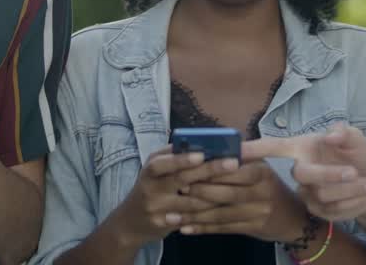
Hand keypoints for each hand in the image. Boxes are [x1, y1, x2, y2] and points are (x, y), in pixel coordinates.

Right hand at [113, 147, 236, 246]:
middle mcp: (150, 186)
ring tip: (236, 186)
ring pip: (189, 202)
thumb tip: (206, 141)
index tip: (204, 153)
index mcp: (151, 168)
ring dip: (214, 194)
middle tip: (232, 163)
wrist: (130, 222)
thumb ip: (175, 156)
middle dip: (208, 170)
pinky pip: (189, 218)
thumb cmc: (152, 188)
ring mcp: (156, 207)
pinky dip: (207, 213)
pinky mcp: (163, 224)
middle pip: (181, 178)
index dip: (184, 158)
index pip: (165, 161)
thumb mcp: (157, 170)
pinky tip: (224, 208)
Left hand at [178, 160, 307, 239]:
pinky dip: (203, 228)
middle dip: (198, 191)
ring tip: (172, 213)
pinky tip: (185, 228)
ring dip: (194, 214)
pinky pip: (223, 229)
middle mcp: (261, 192)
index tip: (188, 169)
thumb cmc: (271, 187)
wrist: (294, 217)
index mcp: (261, 171)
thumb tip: (209, 146)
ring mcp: (257, 212)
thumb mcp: (262, 168)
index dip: (210, 171)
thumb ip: (240, 160)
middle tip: (176, 189)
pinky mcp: (252, 229)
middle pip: (225, 193)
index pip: (232, 170)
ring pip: (220, 213)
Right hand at [242, 123, 365, 222]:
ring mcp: (306, 192)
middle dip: (329, 174)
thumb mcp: (358, 140)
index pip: (273, 147)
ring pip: (322, 193)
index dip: (253, 149)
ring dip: (350, 188)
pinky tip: (363, 192)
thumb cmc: (359, 156)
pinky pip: (333, 209)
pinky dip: (354, 199)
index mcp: (303, 147)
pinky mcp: (317, 210)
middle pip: (301, 173)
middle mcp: (300, 169)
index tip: (235, 151)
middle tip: (354, 172)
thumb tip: (331, 135)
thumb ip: (346, 133)